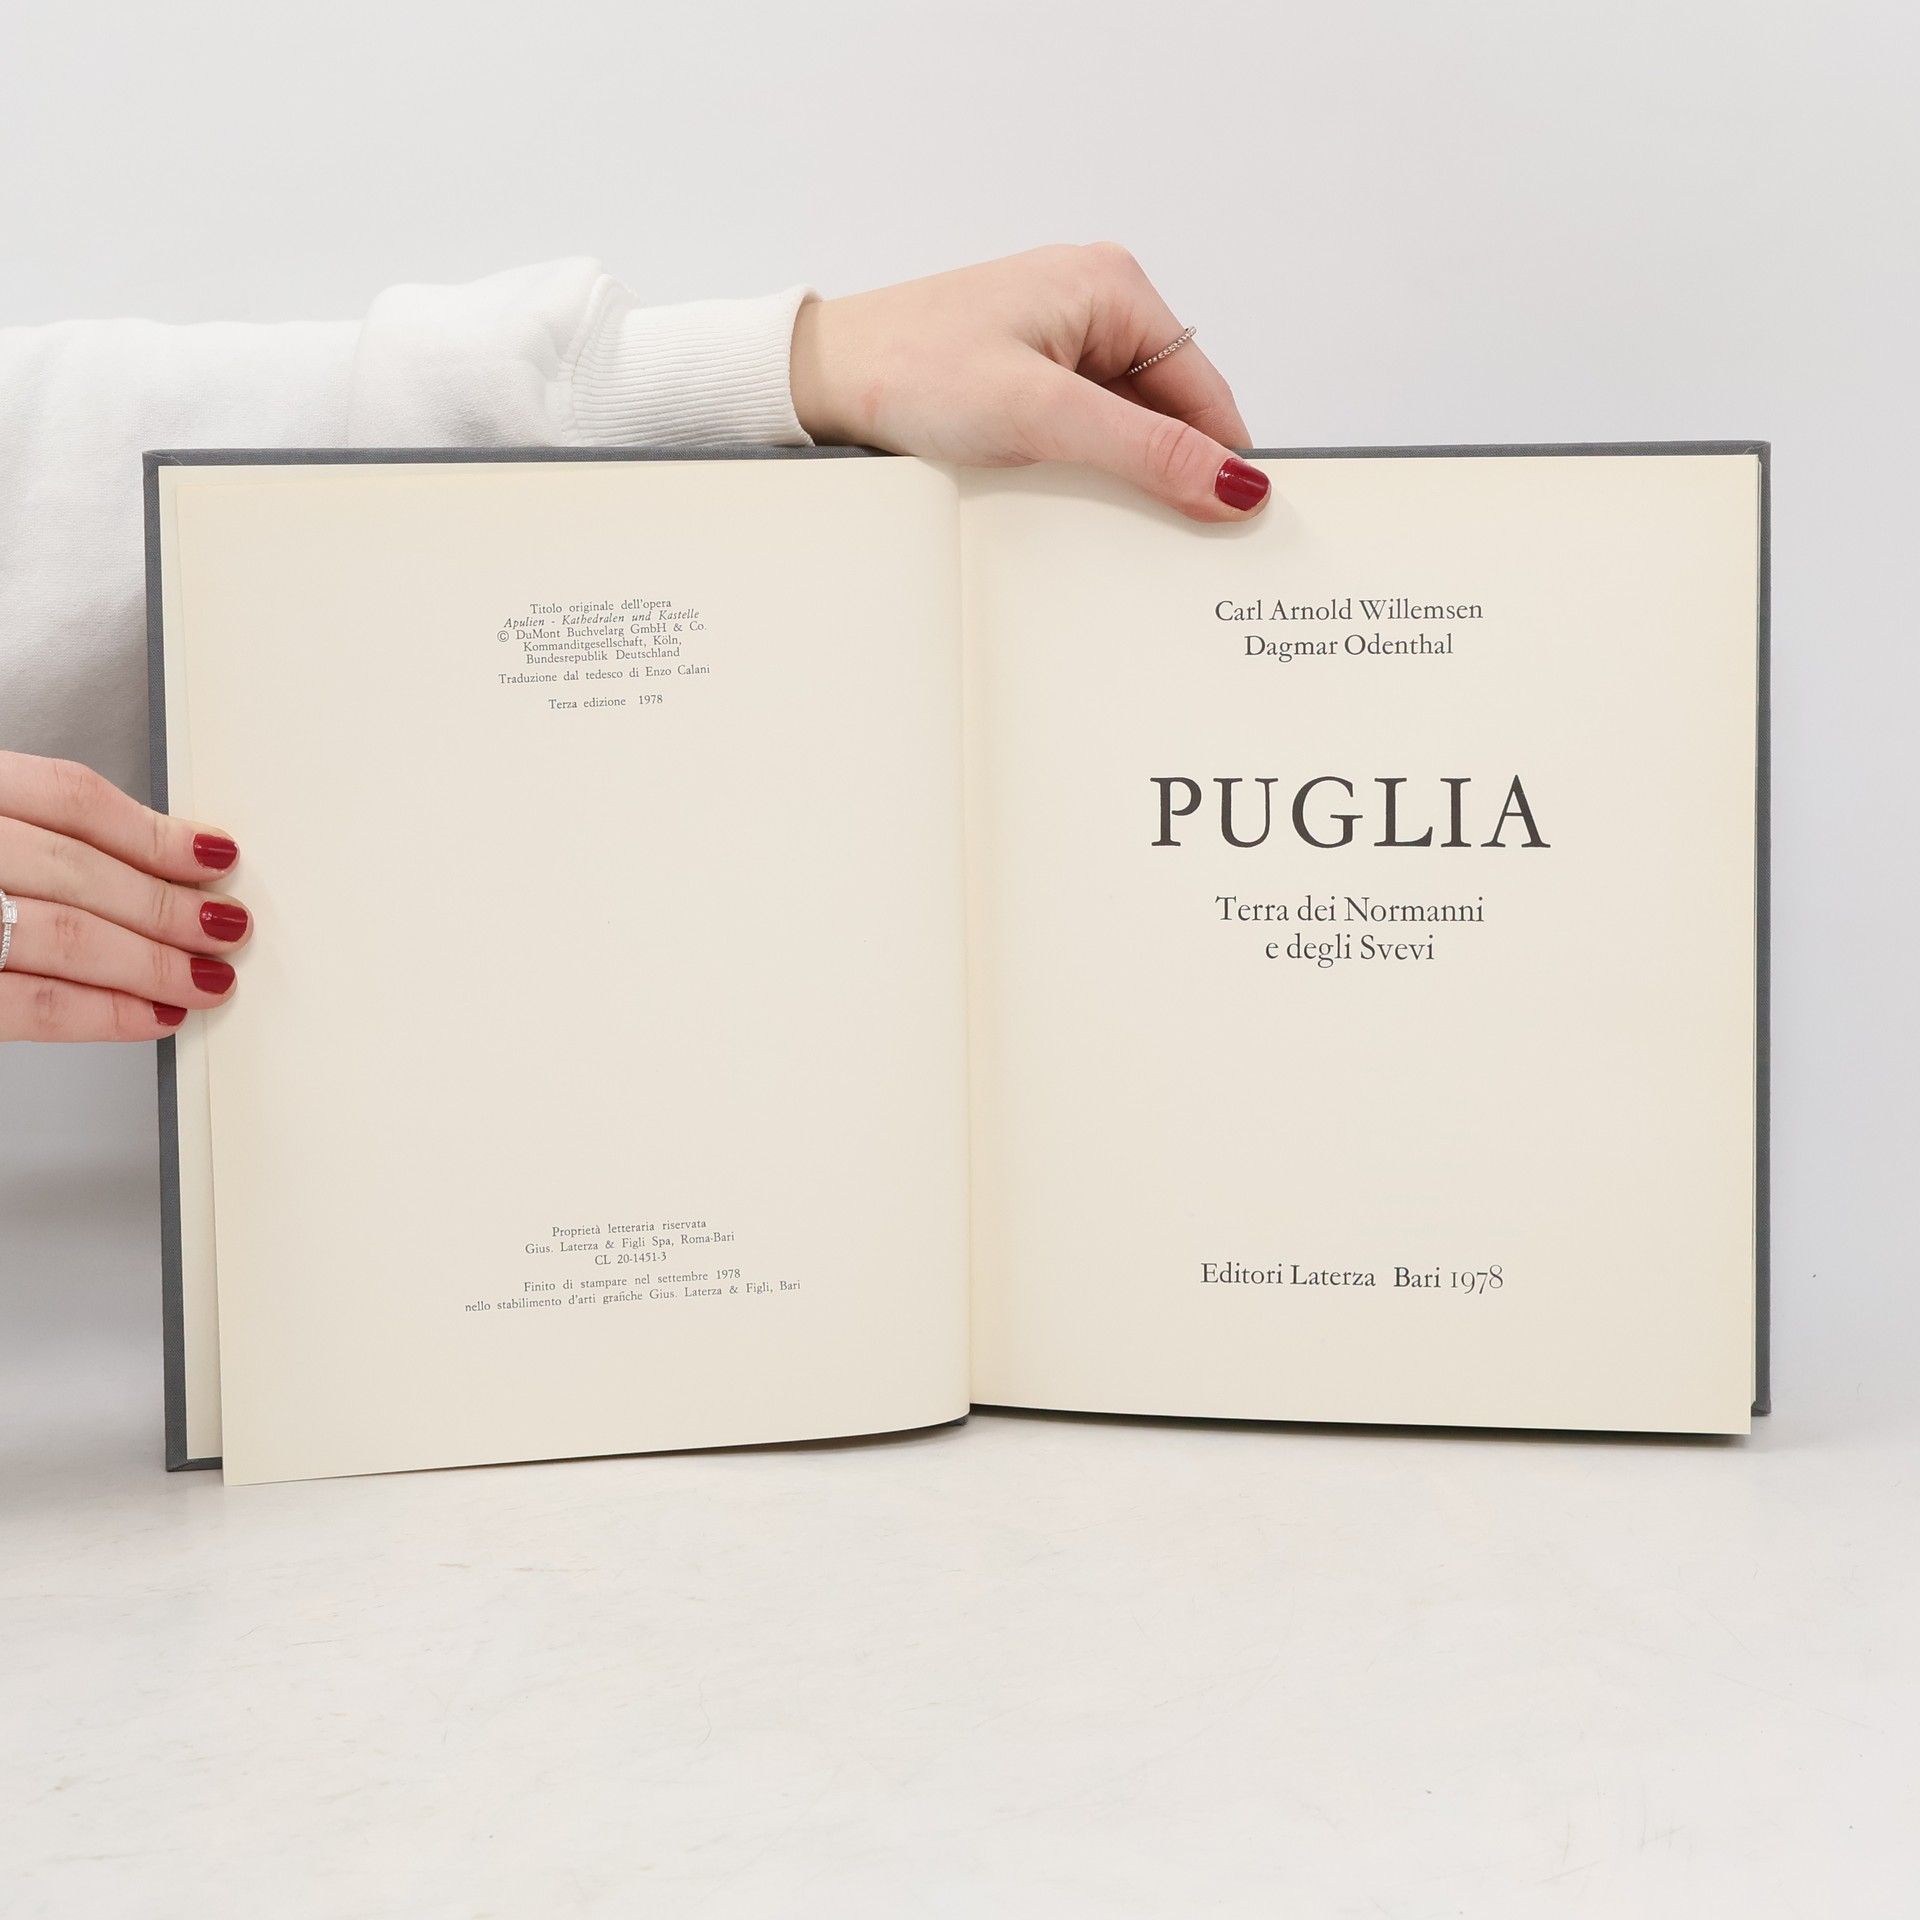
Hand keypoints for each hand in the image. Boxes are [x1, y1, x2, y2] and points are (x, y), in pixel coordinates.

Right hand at [0, 752, 247, 1042]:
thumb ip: (41, 832)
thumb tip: (153, 860)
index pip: (70, 797)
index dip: (154, 831)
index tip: (216, 855)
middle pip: (81, 869)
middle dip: (169, 904)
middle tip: (228, 925)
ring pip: (69, 936)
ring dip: (155, 962)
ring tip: (209, 978)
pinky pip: (34, 1005)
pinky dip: (105, 1013)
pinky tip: (156, 1014)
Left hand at [788, 244, 1267, 523]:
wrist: (821, 379)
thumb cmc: (912, 370)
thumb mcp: (1043, 417)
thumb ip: (1146, 451)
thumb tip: (1235, 482)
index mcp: (1113, 287)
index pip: (1203, 389)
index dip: (1220, 460)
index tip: (1236, 526)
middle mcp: (1094, 303)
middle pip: (1168, 410)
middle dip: (1166, 470)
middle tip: (1166, 539)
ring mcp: (1059, 339)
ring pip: (1125, 425)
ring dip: (1118, 473)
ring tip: (1095, 510)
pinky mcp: (1026, 373)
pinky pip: (1082, 430)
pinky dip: (1080, 466)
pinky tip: (1059, 493)